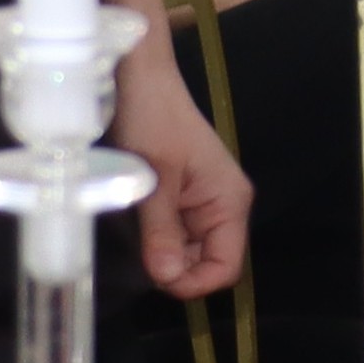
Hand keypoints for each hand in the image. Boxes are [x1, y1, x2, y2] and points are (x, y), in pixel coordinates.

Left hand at [110, 33, 253, 298]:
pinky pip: (173, 233)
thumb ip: (161, 231)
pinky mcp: (182, 198)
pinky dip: (153, 236)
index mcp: (229, 202)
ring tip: (134, 228)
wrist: (140, 79)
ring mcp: (203, 203)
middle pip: (206, 263)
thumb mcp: (153, 180)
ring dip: (160, 250)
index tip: (155, 276)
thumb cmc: (152, 121)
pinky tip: (134, 219)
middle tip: (137, 250)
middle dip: (174, 267)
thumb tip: (167, 279)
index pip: (226, 267)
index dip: (194, 283)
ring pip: (186, 251)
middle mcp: (223, 206)